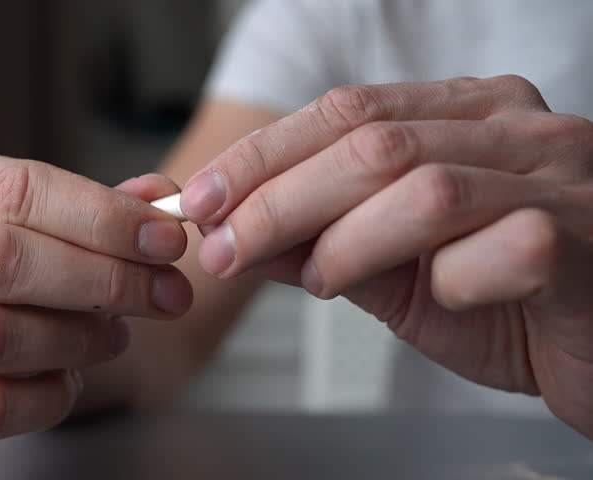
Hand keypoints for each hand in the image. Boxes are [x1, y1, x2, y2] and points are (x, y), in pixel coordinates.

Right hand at [0, 147, 190, 440]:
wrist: (4, 319)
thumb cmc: (42, 253)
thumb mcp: (75, 213)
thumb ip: (120, 206)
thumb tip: (163, 201)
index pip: (20, 191)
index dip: (104, 218)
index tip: (169, 241)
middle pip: (1, 261)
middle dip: (103, 280)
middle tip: (169, 294)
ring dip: (78, 339)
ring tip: (116, 333)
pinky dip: (49, 396)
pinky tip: (72, 376)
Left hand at [181, 76, 592, 437]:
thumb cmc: (507, 303)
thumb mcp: (398, 270)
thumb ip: (325, 244)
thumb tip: (233, 234)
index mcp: (468, 115)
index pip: (347, 112)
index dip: (264, 156)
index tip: (201, 199)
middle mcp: (517, 129)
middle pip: (372, 145)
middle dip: (279, 199)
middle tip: (224, 246)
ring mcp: (560, 178)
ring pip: (425, 188)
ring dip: (347, 241)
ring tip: (319, 279)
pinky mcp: (589, 241)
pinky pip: (501, 248)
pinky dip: (449, 279)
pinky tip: (440, 298)